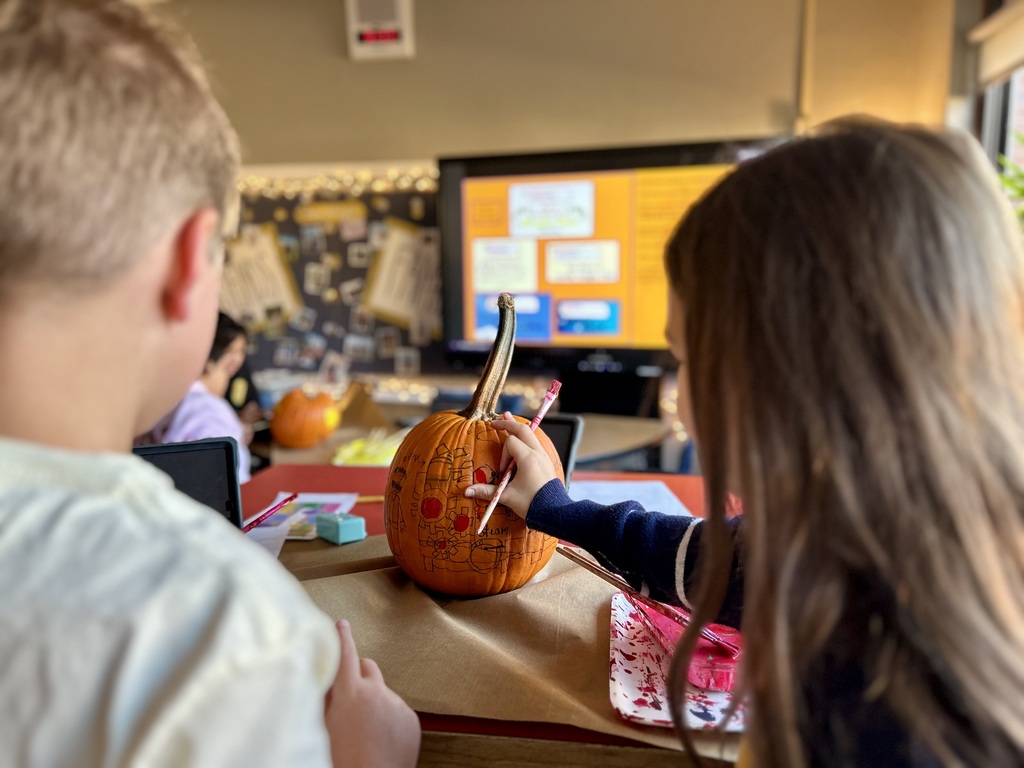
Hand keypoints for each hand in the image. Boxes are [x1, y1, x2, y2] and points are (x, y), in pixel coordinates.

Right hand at [325, 619, 420, 767]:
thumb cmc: (343, 759)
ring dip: (374, 699)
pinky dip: (389, 716)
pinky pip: (397, 709)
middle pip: (368, 667)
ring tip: (365, 727)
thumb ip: (325, 699)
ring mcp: (397, 704)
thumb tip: (325, 680)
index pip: (345, 654)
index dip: (342, 637)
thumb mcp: (324, 726)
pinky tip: (380, 736)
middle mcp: (377, 692)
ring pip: (383, 691)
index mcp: (351, 692)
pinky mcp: (411, 718)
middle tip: (349, 691)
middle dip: (358, 673)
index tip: (341, 625)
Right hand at [464, 415, 558, 519]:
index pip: (511, 443)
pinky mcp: (546, 462)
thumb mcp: (507, 497)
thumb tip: (466, 492)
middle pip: (522, 430)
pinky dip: (525, 438)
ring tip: (507, 417)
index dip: (503, 455)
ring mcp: (543, 456)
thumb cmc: (531, 504)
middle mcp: (537, 453)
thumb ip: (486, 491)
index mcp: (528, 458)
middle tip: (495, 421)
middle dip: (508, 424)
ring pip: (530, 435)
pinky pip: (534, 444)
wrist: (554, 513)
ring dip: (517, 429)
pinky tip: (521, 437)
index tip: (503, 472)